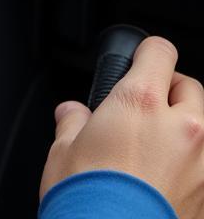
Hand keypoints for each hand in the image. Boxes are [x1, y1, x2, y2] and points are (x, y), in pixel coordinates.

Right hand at [40, 36, 203, 215]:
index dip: (146, 53)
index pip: (159, 51)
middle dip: (170, 92)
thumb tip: (73, 114)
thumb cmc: (87, 201)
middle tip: (146, 109)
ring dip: (187, 131)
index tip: (137, 62)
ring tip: (161, 149)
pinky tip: (167, 181)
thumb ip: (73, 122)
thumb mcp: (63, 150)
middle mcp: (181, 128)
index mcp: (140, 103)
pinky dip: (193, 168)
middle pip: (190, 88)